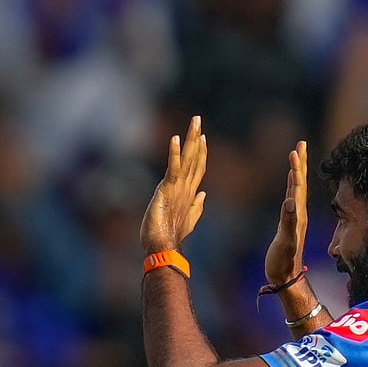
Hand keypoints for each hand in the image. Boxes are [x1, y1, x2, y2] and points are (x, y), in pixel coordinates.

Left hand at [141, 115, 206, 251]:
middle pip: (195, 158)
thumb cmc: (172, 236)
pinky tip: (176, 139)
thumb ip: (197, 206)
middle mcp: (187, 187)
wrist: (164, 247)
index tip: (203, 137)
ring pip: (188, 159)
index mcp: (189, 193)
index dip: (201, 152)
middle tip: (197, 119)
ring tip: (195, 122)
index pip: (197, 168)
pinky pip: (173, 168)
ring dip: (191, 139)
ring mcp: (179, 187)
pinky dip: (175, 153)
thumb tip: (203, 194)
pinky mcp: (168, 189)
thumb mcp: (188, 219)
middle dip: (197, 138)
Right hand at [263, 141, 308, 285]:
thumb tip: (290, 201)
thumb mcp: (285, 242)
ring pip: (296, 189)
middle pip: (299, 183)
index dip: (297, 168)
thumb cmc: (284, 262)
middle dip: (300, 163)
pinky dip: (291, 186)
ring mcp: (295, 217)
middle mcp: (298, 213)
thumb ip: (288, 222)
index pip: (298, 186)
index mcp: (298, 214)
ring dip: (296, 172)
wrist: (287, 278)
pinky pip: (292, 198)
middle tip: (300, 144)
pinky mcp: (289, 223)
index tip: (296, 149)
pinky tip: (291, 183)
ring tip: (296, 157)